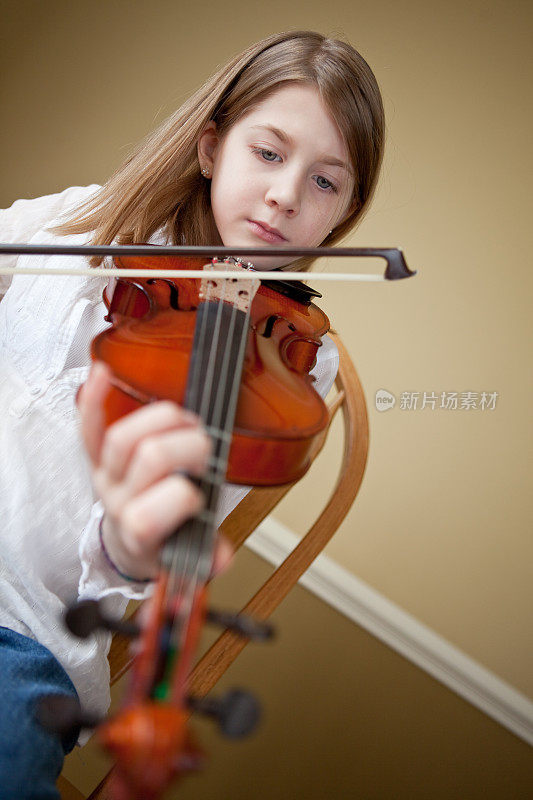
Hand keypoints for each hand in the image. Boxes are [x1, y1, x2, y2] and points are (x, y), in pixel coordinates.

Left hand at [78, 361, 232, 580]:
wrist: (129, 543)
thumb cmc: (164, 540)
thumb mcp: (188, 555)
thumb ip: (207, 556)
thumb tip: (221, 558)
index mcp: (141, 531)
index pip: (153, 513)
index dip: (183, 498)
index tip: (199, 498)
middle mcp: (119, 499)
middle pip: (150, 458)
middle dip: (188, 447)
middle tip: (204, 449)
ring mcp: (106, 476)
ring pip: (124, 437)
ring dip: (163, 420)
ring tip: (185, 421)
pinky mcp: (96, 457)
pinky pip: (89, 425)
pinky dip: (94, 398)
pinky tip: (102, 373)